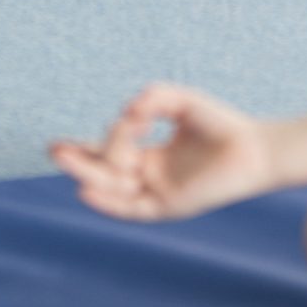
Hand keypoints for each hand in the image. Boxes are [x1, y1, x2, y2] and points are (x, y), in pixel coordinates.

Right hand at [50, 82, 276, 221]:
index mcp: (152, 154)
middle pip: (105, 170)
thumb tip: (128, 111)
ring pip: (115, 188)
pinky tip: (87, 190)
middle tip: (52, 149)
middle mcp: (150, 175)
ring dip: (90, 174)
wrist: (254, 149)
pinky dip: (109, 201)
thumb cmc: (221, 124)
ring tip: (64, 160)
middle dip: (79, 159)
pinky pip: (131, 209)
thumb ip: (154, 97)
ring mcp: (157, 191)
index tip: (133, 115)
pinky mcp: (168, 205)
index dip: (100, 137)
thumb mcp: (181, 101)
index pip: (113, 149)